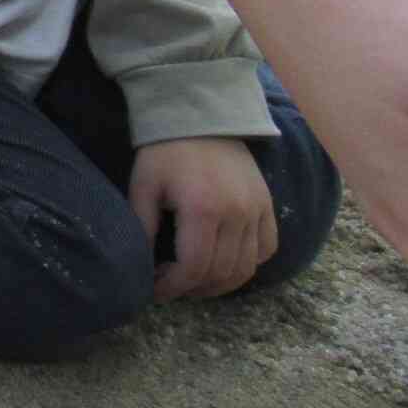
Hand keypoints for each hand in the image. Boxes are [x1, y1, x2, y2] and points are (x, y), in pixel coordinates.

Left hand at [129, 137, 275, 300]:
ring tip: (195, 281)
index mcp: (203, 209)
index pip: (193, 268)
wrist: (201, 117)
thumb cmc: (165, 151)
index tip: (155, 289)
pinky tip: (225, 263)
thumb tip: (140, 265)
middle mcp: (237, 214)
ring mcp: (257, 210)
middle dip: (193, 288)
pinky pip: (267, 248)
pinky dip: (249, 264)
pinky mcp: (268, 205)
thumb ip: (143, 227)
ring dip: (221, 283)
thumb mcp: (144, 186)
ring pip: (246, 268)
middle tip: (172, 286)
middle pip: (221, 273)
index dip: (173, 287)